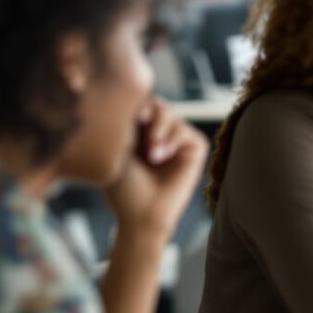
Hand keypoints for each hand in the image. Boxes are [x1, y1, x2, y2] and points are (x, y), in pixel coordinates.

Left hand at [106, 101, 207, 240]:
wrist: (141, 214)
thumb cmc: (124, 188)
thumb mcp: (119, 149)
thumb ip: (129, 122)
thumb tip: (138, 99)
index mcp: (136, 130)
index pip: (137, 103)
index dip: (134, 104)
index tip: (129, 115)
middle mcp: (156, 132)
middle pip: (155, 104)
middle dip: (148, 116)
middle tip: (141, 134)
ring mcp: (176, 139)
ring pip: (170, 114)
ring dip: (159, 130)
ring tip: (151, 153)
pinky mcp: (194, 149)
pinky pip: (185, 131)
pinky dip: (173, 139)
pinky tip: (162, 156)